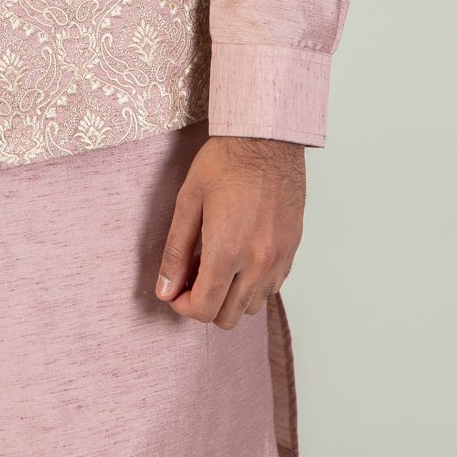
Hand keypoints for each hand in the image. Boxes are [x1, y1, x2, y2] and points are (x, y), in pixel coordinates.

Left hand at [154, 135, 304, 329]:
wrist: (267, 139)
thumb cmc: (225, 162)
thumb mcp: (189, 201)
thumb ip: (175, 251)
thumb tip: (164, 290)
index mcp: (227, 250)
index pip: (204, 308)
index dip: (182, 305)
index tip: (175, 289)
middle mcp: (258, 263)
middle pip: (227, 317)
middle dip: (204, 304)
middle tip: (193, 275)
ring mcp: (279, 259)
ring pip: (251, 307)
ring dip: (230, 296)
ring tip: (217, 264)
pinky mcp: (292, 251)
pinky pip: (271, 288)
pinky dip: (252, 284)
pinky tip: (240, 256)